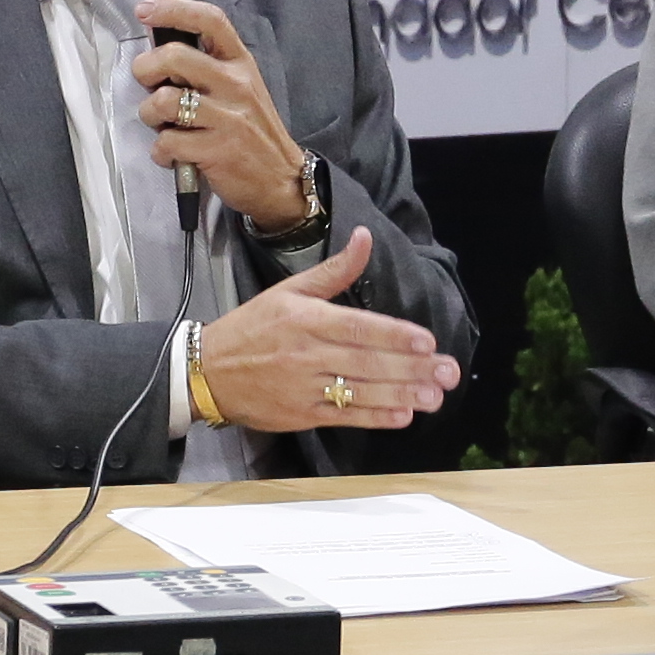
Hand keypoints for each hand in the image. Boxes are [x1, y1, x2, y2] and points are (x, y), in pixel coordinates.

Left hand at [132, 0, 323, 231]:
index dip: (173, 9)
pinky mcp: (218, 150)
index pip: (210, 20)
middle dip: (145, 70)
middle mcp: (236, 84)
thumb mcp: (242, 89)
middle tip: (149, 86)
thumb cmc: (253, 133)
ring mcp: (228, 117)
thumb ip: (208, 69)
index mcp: (241, 63)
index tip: (145, 11)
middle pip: (174, 56)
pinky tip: (173, 155)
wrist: (281, 180)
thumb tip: (159, 56)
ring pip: (163, 100)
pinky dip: (161, 152)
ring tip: (162, 126)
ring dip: (149, 115)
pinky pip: (167, 142)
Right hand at [189, 227, 461, 434]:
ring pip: (360, 392)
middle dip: (412, 369)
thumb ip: (334, 271)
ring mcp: (304, 387)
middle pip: (367, 362)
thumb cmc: (252, 327)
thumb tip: (364, 237)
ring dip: (402, 395)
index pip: (358, 328)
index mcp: (307, 319)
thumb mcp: (289, 290)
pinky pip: (343, 417)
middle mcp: (307, 353)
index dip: (395, 336)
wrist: (207, 370)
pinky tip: (402, 416)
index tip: (427, 342)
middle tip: (448, 372)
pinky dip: (374, 417)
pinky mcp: (301, 414)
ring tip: (435, 397)